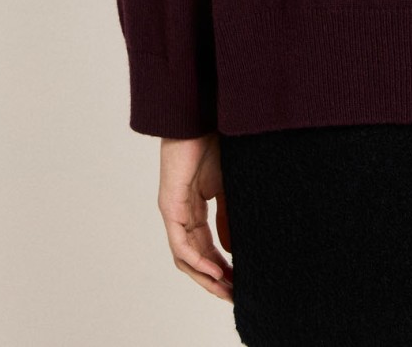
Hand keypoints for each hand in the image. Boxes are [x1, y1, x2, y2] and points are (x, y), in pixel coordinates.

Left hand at [157, 133, 233, 300]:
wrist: (202, 116)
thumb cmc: (215, 142)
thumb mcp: (229, 187)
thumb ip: (228, 217)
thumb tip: (231, 249)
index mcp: (194, 208)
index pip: (206, 247)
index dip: (222, 267)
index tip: (240, 282)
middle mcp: (181, 214)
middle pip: (193, 258)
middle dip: (214, 280)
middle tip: (234, 295)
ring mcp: (174, 211)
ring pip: (185, 257)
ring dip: (205, 277)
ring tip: (226, 290)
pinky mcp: (170, 205)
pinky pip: (181, 243)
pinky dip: (198, 260)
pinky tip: (215, 270)